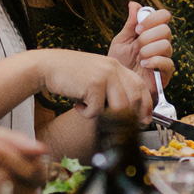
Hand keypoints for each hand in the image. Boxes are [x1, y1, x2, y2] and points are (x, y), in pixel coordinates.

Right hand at [34, 48, 153, 124]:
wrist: (47, 67)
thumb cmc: (70, 75)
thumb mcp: (96, 76)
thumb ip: (111, 87)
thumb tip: (127, 110)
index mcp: (116, 66)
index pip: (140, 86)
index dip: (146, 105)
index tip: (145, 120)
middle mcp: (113, 68)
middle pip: (134, 99)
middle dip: (130, 116)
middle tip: (121, 127)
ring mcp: (104, 75)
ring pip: (119, 107)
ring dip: (104, 115)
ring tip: (89, 109)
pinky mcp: (93, 85)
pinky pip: (97, 110)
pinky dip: (86, 113)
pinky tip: (76, 104)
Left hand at [108, 1, 173, 90]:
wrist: (118, 85)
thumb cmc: (120, 64)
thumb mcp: (122, 41)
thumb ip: (130, 24)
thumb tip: (134, 4)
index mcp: (152, 33)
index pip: (164, 16)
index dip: (153, 18)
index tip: (138, 28)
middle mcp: (160, 44)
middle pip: (166, 30)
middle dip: (148, 36)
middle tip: (137, 45)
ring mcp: (164, 58)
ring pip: (167, 45)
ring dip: (149, 50)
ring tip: (139, 58)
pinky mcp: (166, 73)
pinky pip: (168, 62)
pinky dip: (154, 61)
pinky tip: (143, 65)